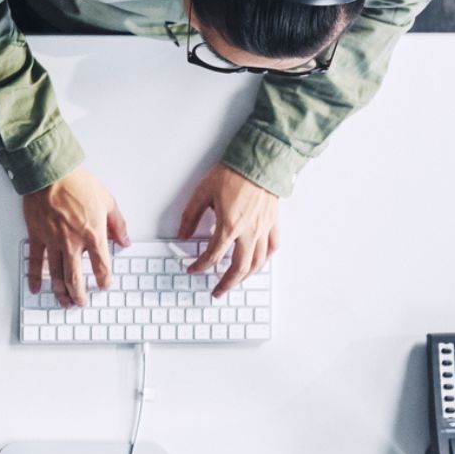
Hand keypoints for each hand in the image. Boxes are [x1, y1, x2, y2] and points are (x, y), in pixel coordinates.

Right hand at [23, 167, 128, 307]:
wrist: (50, 174)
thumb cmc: (77, 183)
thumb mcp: (107, 201)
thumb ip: (118, 224)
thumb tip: (125, 240)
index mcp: (93, 234)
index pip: (101, 266)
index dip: (104, 280)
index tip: (104, 287)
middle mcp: (72, 243)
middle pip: (75, 277)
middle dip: (79, 294)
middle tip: (81, 303)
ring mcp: (52, 242)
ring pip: (56, 274)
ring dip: (60, 292)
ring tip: (64, 302)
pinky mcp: (37, 237)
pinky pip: (35, 262)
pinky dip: (34, 277)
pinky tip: (36, 288)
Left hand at [177, 163, 278, 295]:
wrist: (258, 162)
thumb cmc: (232, 174)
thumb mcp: (202, 193)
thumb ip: (190, 217)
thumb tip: (182, 235)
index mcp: (228, 226)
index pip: (212, 256)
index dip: (200, 266)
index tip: (192, 270)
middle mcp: (248, 232)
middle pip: (238, 268)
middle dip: (226, 283)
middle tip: (216, 291)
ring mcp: (263, 229)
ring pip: (257, 262)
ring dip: (245, 277)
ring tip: (235, 283)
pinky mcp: (273, 223)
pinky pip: (272, 247)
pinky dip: (265, 259)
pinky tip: (258, 263)